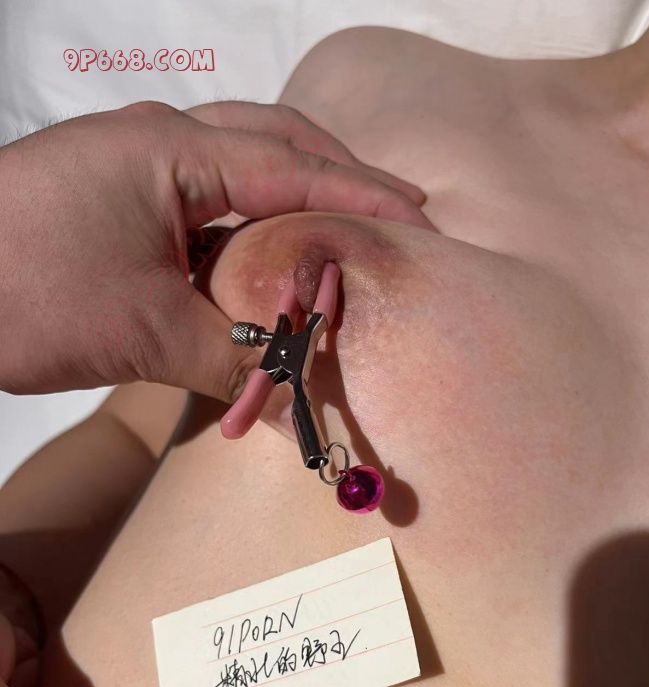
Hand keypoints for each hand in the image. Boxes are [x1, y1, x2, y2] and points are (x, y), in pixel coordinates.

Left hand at [0, 100, 431, 399]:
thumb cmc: (24, 292)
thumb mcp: (145, 333)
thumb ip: (234, 359)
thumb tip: (293, 393)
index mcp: (173, 150)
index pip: (295, 168)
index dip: (365, 198)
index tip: (420, 224)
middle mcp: (160, 141)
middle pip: (277, 141)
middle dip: (341, 177)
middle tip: (396, 214)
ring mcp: (137, 164)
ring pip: (241, 165)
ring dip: (294, 197)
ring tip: (343, 232)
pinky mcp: (120, 197)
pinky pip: (206, 200)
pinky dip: (248, 226)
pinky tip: (266, 258)